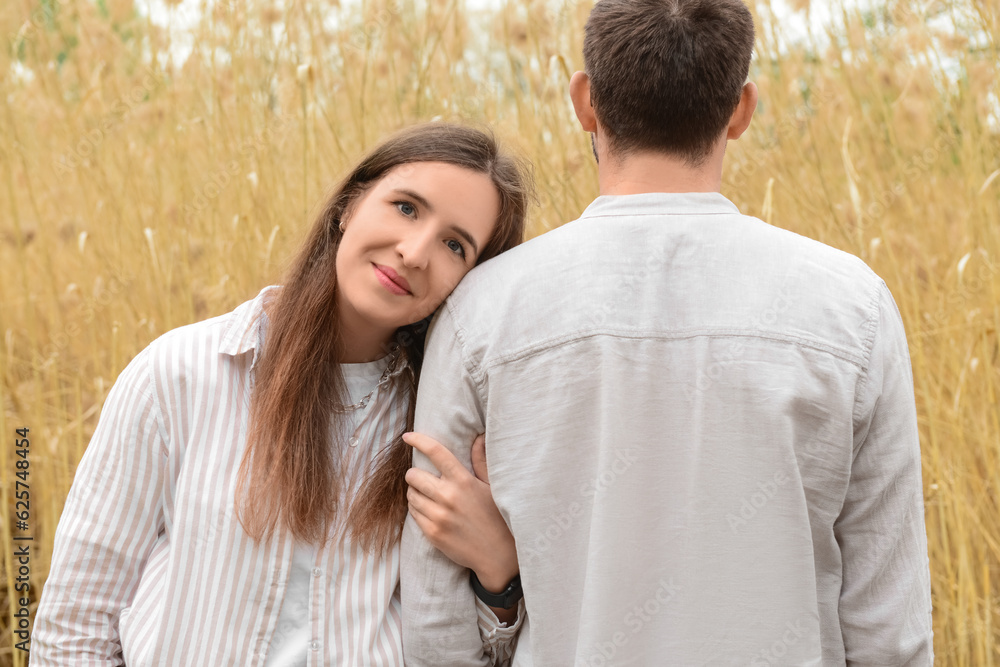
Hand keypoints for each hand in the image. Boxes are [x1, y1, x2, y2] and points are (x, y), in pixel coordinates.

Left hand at [403, 431, 518, 591]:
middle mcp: (448, 497)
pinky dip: (416, 509)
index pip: (436, 453)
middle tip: (423, 478)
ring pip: (410, 495)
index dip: (418, 440)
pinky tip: (429, 510)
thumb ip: (481, 460)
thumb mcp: (492, 486)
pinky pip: (413, 514)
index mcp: (463, 481)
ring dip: (415, 492)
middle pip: (413, 475)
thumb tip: (479, 436)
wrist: (498, 555)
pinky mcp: (432, 533)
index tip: (408, 437)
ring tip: (427, 496)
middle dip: (415, 474)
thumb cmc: (497, 517)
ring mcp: (438, 517)